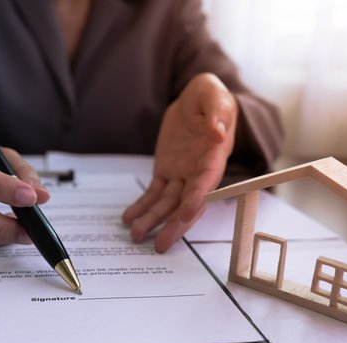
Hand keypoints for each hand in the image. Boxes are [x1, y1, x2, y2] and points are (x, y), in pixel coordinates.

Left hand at [122, 73, 236, 251]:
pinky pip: (154, 193)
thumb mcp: (214, 95)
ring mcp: (182, 173)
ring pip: (168, 203)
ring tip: (136, 235)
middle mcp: (199, 171)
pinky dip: (142, 206)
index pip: (207, 180)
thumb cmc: (210, 97)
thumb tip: (217, 131)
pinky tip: (129, 218)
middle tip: (161, 244)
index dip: (197, 197)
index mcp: (214, 154)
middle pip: (188, 202)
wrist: (197, 99)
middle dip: (175, 224)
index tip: (186, 213)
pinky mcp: (166, 171)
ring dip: (154, 220)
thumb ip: (217, 112)